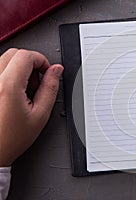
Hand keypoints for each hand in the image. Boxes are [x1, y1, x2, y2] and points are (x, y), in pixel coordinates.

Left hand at [0, 49, 62, 166]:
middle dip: (30, 63)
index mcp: (7, 87)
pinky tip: (12, 92)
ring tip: (22, 90)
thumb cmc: (11, 139)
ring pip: (3, 60)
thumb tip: (56, 70)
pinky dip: (8, 75)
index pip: (25, 56)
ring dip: (18, 69)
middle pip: (13, 54)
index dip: (41, 60)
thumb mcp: (40, 114)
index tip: (47, 72)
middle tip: (35, 82)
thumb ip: (50, 88)